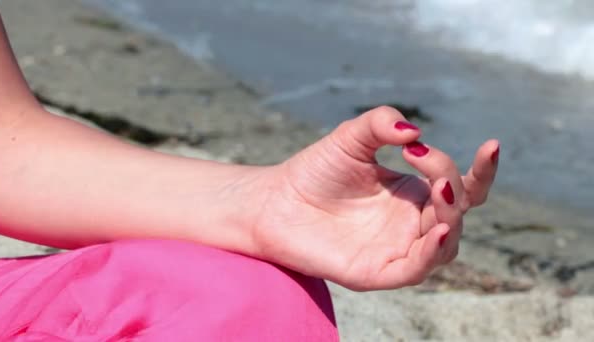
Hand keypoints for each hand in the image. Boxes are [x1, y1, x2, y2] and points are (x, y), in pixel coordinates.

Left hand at [252, 107, 498, 290]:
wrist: (275, 202)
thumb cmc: (315, 170)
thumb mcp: (351, 137)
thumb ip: (381, 123)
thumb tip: (414, 133)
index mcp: (413, 193)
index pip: (462, 186)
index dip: (483, 171)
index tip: (491, 144)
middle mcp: (412, 223)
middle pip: (456, 210)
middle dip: (452, 184)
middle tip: (424, 159)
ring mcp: (397, 249)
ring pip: (446, 244)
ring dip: (450, 217)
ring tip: (438, 189)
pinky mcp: (379, 271)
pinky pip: (416, 269)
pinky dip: (432, 253)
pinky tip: (437, 229)